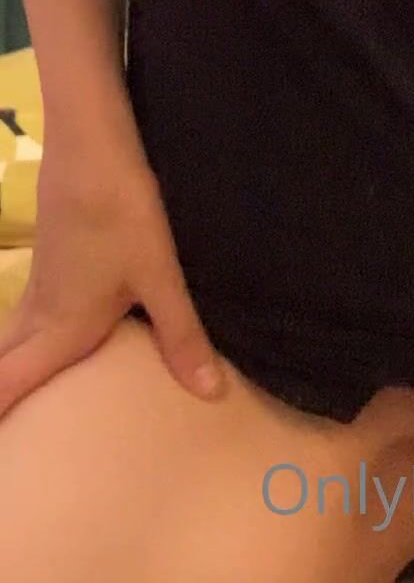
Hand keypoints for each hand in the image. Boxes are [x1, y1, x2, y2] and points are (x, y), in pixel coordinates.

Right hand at [0, 137, 226, 422]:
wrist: (91, 149)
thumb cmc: (123, 216)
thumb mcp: (159, 276)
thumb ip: (181, 336)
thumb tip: (210, 395)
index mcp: (62, 330)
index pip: (9, 385)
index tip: (6, 447)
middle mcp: (40, 313)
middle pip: (2, 365)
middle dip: (1, 392)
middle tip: (12, 425)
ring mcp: (38, 284)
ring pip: (10, 337)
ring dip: (9, 364)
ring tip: (19, 384)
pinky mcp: (47, 258)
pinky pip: (23, 312)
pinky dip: (19, 336)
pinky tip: (47, 329)